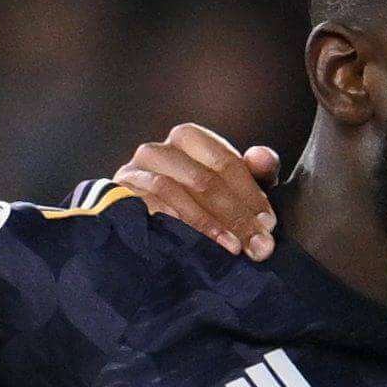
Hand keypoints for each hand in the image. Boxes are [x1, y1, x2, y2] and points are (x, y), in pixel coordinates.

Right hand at [104, 122, 282, 253]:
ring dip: (207, 224)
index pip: (226, 163)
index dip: (251, 195)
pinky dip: (174, 227)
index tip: (269, 224)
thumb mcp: (233, 186)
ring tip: (231, 248)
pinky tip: (194, 245)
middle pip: (203, 180)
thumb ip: (255, 171)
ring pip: (174, 192)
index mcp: (188, 138)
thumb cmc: (199, 200)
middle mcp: (158, 150)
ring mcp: (133, 172)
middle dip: (236, 215)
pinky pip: (146, 209)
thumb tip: (263, 158)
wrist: (143, 222)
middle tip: (258, 245)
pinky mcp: (117, 197)